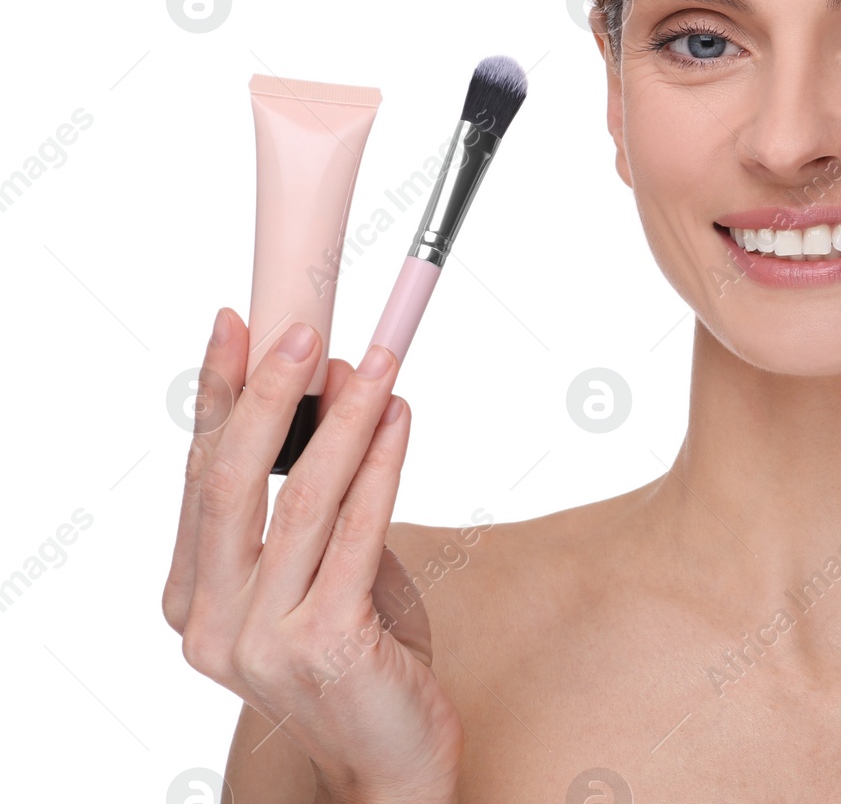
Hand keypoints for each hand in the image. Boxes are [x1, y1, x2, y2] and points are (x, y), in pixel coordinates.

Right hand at [163, 308, 463, 802]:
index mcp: (193, 600)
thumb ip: (321, 500)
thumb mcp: (325, 572)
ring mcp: (260, 640)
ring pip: (301, 501)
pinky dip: (380, 464)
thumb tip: (339, 389)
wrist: (390, 759)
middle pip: (231, 484)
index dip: (216, 398)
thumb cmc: (360, 656)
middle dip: (268, 397)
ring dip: (343, 420)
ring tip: (376, 362)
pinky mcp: (324, 643)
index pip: (200, 478)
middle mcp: (211, 623)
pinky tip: (400, 419)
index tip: (232, 327)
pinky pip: (356, 532)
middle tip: (302, 330)